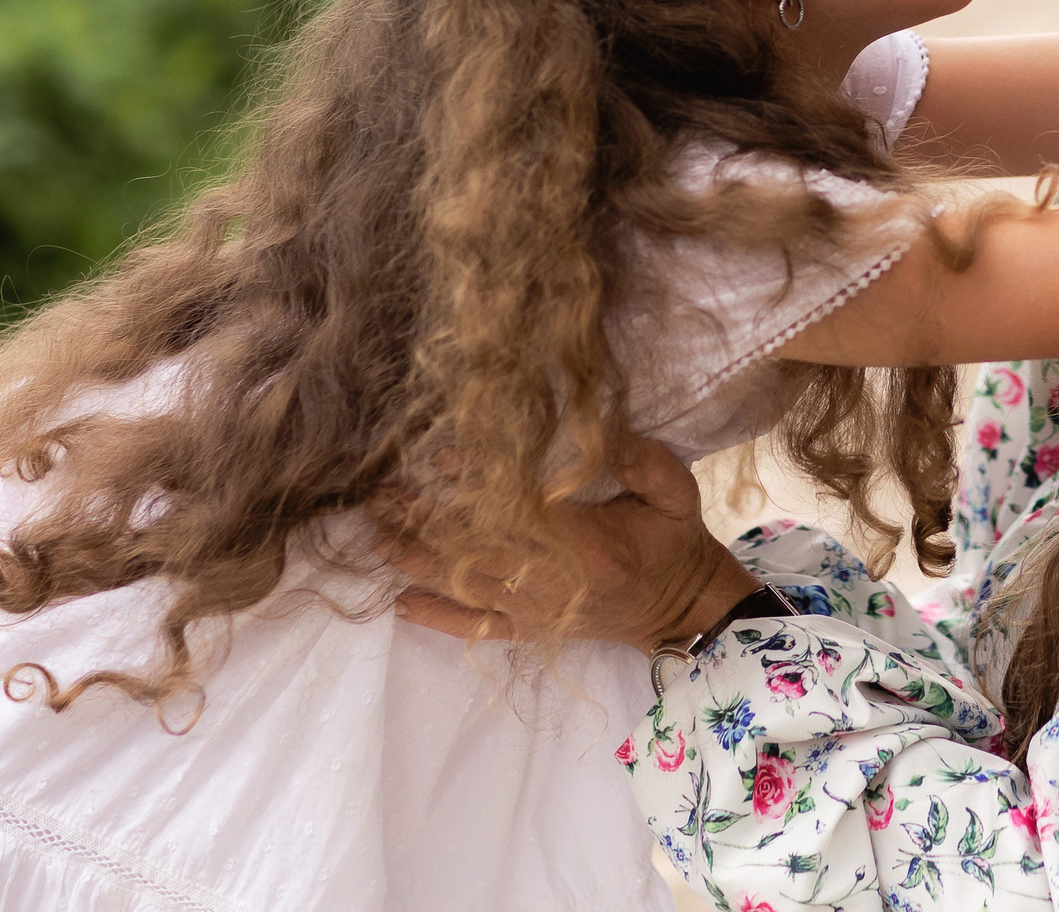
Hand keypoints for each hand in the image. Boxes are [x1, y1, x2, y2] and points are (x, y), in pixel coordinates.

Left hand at [383, 437, 755, 648]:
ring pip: (465, 586)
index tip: (436, 461)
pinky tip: (400, 602)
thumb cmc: (674, 541)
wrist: (683, 609)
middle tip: (380, 494)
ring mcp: (537, 612)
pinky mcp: (531, 630)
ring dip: (417, 560)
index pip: (517, 512)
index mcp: (588, 546)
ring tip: (375, 533)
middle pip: (476, 550)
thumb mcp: (676, 490)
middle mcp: (552, 584)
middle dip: (424, 521)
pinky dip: (437, 617)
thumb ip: (641, 459)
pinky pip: (477, 627)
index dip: (473, 487)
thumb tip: (600, 429)